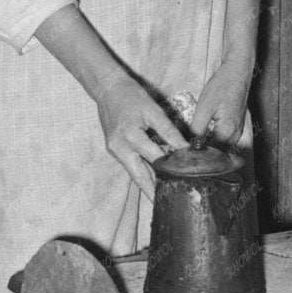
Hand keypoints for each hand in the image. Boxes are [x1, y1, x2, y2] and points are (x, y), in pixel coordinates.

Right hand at [95, 74, 186, 195]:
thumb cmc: (131, 96)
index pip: (155, 157)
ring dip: (147, 183)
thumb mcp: (153, 110)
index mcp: (130, 136)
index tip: (184, 178)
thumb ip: (168, 131)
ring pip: (134, 172)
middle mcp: (120, 147)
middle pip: (139, 176)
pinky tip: (153, 178)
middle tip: (166, 204)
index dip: (171, 167)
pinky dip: (141, 171)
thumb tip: (184, 147)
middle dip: (152, 191)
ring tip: (162, 195)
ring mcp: (114, 150)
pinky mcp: (113, 150)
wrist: (107, 88)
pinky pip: (130, 164)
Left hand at [190, 53, 254, 146]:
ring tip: (193, 143)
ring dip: (209, 147)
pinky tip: (204, 135)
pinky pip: (225, 139)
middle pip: (217, 152)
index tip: (184, 153)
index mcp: (227, 132)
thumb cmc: (222, 86)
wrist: (237, 72)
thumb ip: (197, 129)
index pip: (210, 153)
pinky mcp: (236, 125)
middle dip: (202, 152)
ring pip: (221, 147)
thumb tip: (190, 144)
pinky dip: (214, 140)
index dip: (197, 155)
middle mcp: (235, 135)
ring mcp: (238, 130)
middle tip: (186, 149)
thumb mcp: (204, 107)